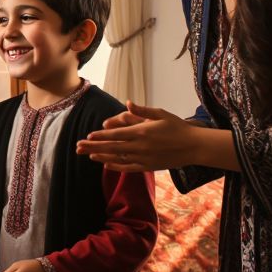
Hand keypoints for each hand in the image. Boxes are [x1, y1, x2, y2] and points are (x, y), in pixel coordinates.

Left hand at [75, 101, 203, 171]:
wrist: (193, 146)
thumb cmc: (177, 127)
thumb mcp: (160, 114)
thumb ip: (142, 111)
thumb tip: (127, 103)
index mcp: (142, 132)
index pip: (116, 134)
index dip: (101, 136)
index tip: (88, 136)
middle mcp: (140, 146)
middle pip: (112, 147)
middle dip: (94, 147)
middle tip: (78, 147)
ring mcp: (143, 158)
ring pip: (117, 158)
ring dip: (101, 156)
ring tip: (87, 155)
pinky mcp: (148, 166)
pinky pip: (128, 168)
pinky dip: (116, 166)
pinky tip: (105, 164)